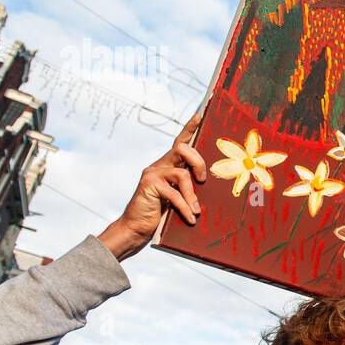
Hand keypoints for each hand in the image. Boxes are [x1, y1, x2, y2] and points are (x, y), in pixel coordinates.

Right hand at [98, 114, 206, 260]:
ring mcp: (152, 174)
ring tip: (196, 211)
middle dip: (198, 163)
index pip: (180, 142)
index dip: (189, 128)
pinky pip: (174, 193)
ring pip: (182, 174)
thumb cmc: (160, 213)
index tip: (200, 115)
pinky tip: (190, 218)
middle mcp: (158, 165)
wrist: (136, 229)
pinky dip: (185, 207)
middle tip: (203, 180)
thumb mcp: (177, 197)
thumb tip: (208, 184)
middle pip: (182, 149)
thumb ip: (188, 186)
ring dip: (192, 195)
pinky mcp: (149, 186)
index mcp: (167, 165)